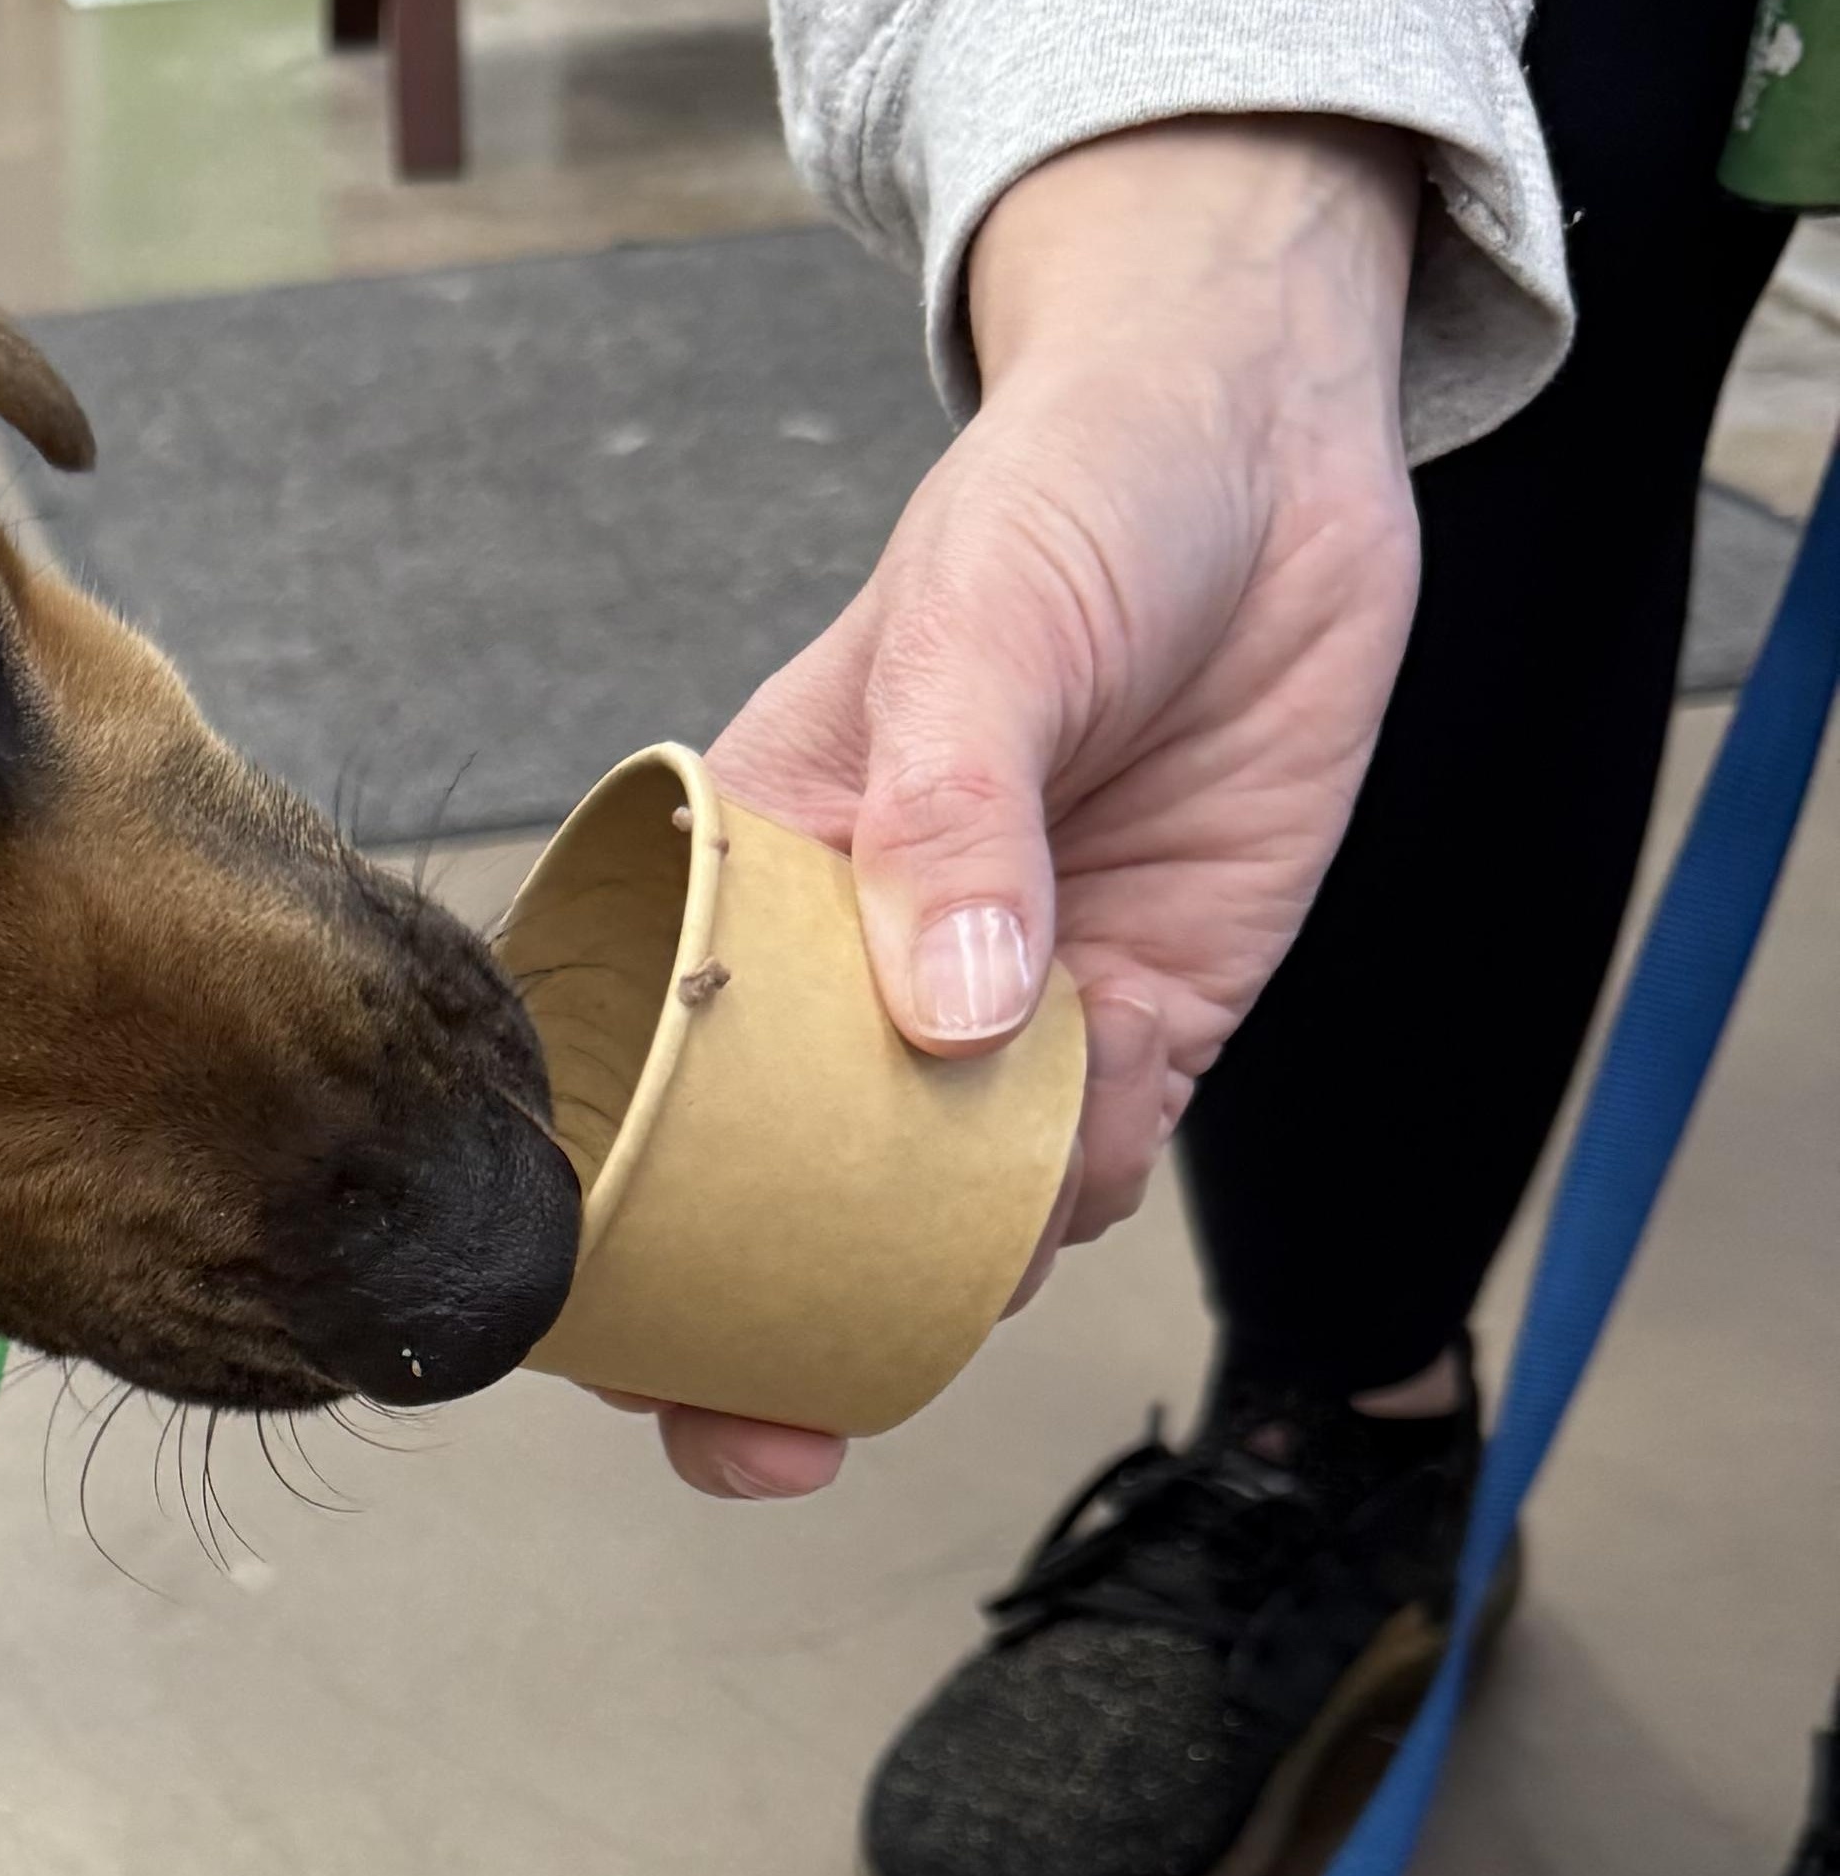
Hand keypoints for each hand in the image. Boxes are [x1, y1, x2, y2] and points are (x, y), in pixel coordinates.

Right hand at [624, 116, 1424, 1501]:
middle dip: (761, 1352)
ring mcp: (986, 1017)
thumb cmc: (1066, 494)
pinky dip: (1086, 1188)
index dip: (603, 1245)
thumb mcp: (981, 629)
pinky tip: (1102, 1125)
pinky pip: (1085, 1166)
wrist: (1272, 432)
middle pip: (767, 1208)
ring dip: (950, 1271)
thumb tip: (950, 1022)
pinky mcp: (1134, 1023)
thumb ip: (953, 818)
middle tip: (778, 1443)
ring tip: (986, 1247)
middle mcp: (840, 985)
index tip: (611, 1349)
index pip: (625, 1098)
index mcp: (732, 898)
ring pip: (933, 1218)